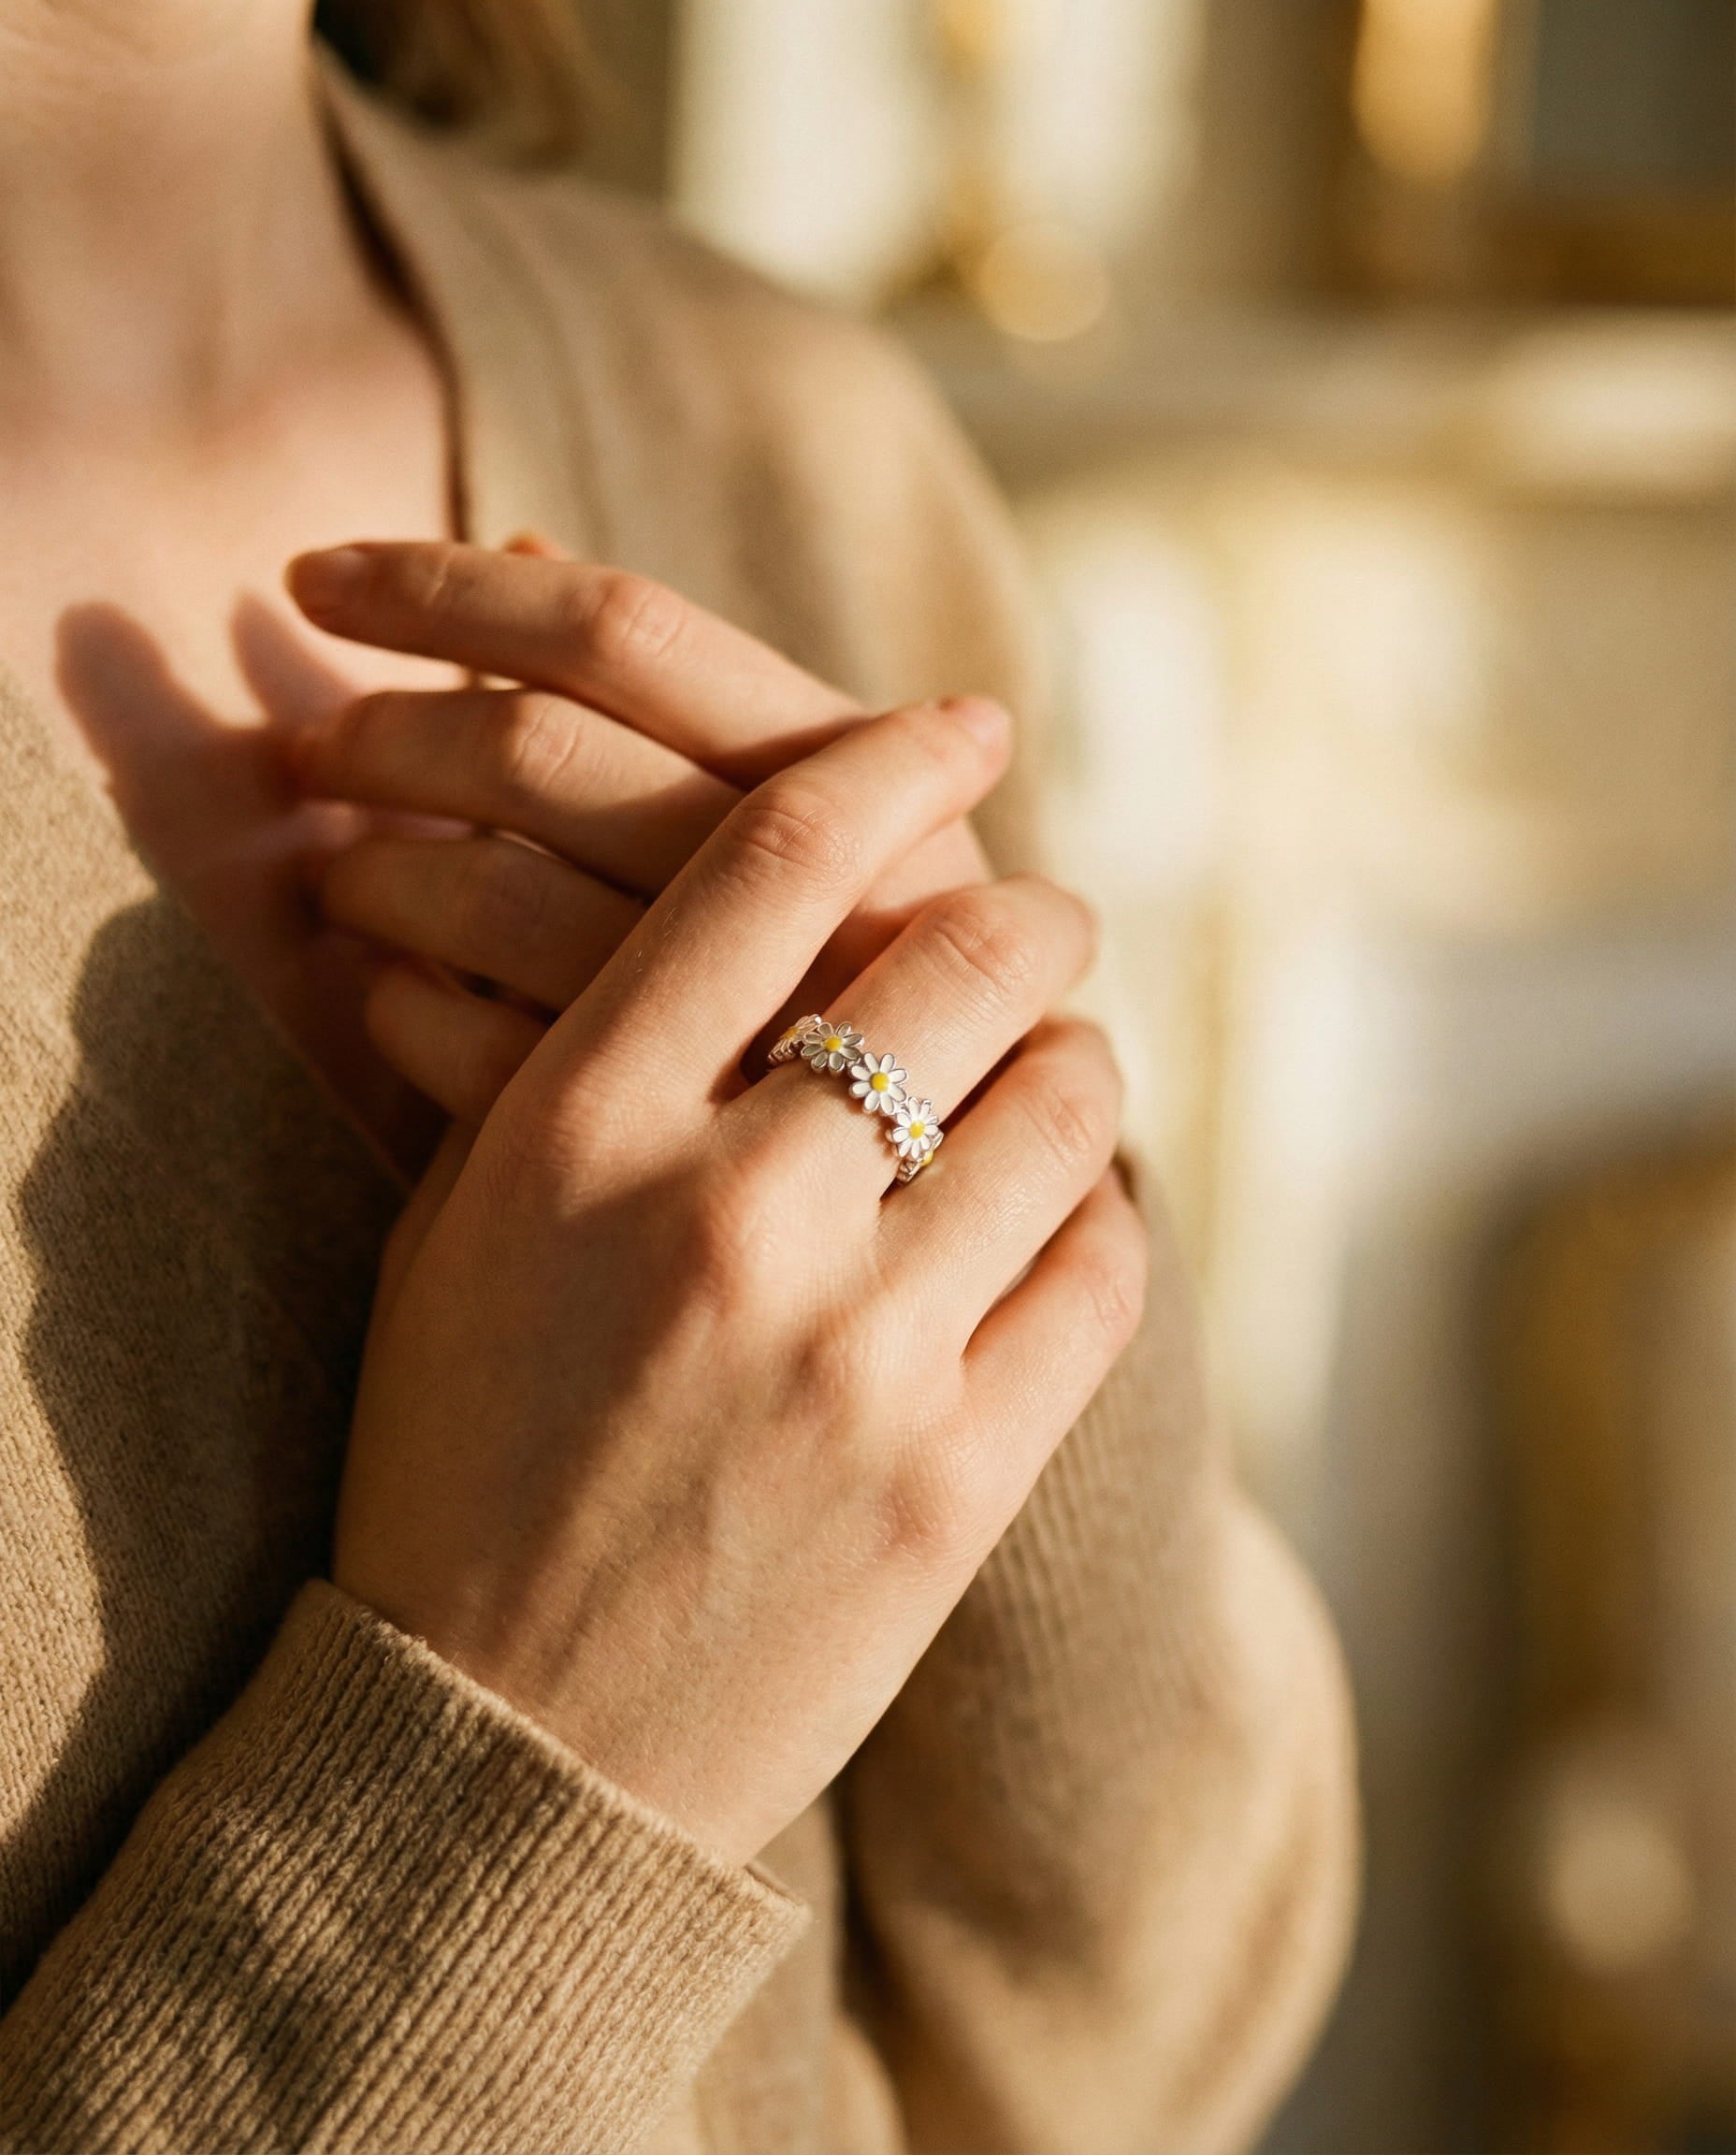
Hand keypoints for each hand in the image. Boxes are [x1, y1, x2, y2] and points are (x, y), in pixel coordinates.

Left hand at [287, 541, 991, 1120]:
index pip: (623, 632)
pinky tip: (392, 998)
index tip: (314, 575)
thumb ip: (678, 696)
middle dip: (391, 735)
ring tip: (340, 876)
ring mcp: (761, 1011)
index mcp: (852, 764)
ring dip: (384, 872)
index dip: (449, 589)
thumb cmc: (874, 967)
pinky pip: (497, 1054)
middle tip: (314, 753)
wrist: (976, 1188)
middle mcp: (817, 870)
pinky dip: (412, 1011)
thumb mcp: (820, 807)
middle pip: (542, 755)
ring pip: (502, 897)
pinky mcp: (702, 1145)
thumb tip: (519, 538)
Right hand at [330, 695, 1145, 1864]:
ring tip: (1056, 1069)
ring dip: (1076, 1057)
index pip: (772, 859)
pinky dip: (1095, 1219)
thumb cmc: (461, 1459)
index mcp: (575, 1131)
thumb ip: (571, 1049)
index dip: (889, 759)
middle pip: (962, 954)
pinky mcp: (959, 1479)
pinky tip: (1054, 1223)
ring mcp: (858, 1353)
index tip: (959, 724)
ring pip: (1065, 1103)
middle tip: (1039, 915)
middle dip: (1028, 908)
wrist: (500, 1749)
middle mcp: (726, 1217)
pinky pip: (1103, 1270)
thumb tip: (694, 894)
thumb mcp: (464, 1229)